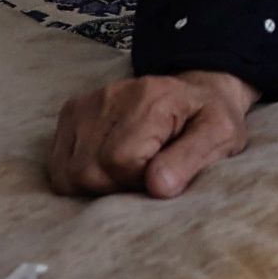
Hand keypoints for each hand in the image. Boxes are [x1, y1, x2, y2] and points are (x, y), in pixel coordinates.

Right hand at [51, 68, 254, 198]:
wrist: (193, 90)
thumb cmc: (208, 118)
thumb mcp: (221, 136)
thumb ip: (190, 160)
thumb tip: (157, 187)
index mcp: (151, 99)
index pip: (119, 161)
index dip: (136, 182)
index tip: (158, 176)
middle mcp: (111, 96)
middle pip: (86, 170)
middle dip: (112, 188)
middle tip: (140, 177)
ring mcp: (86, 103)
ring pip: (66, 172)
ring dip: (93, 184)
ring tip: (124, 171)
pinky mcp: (71, 112)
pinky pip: (57, 164)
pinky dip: (77, 175)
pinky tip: (104, 166)